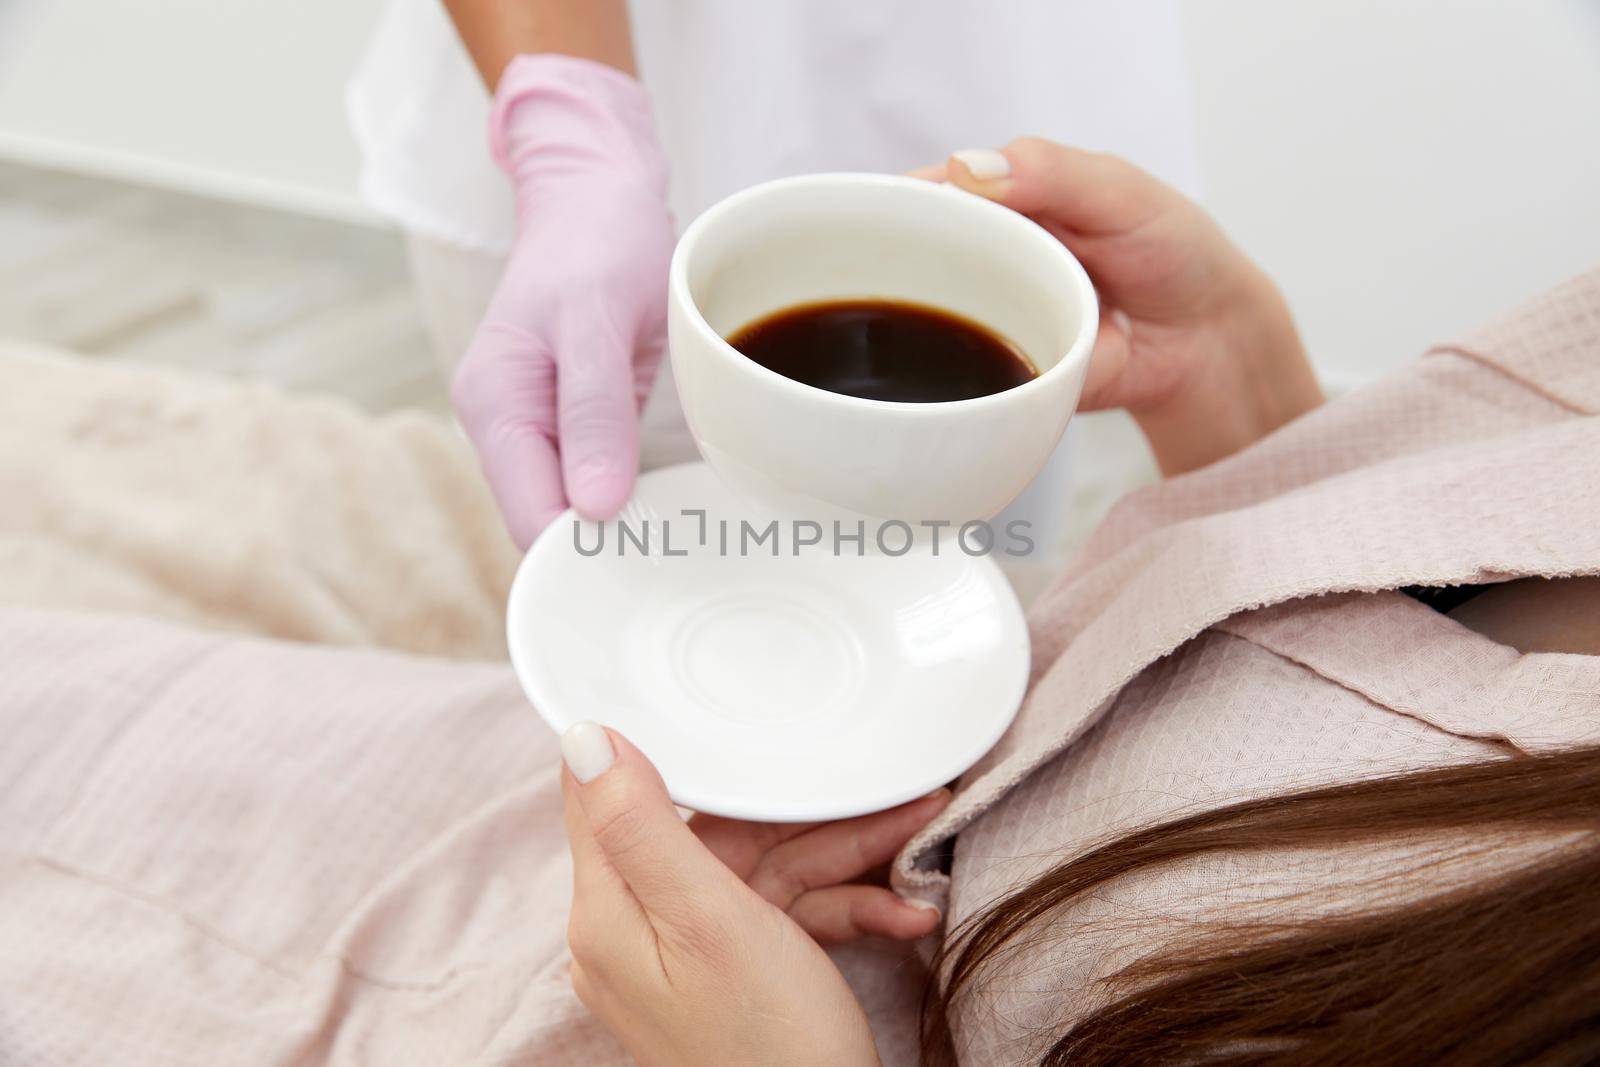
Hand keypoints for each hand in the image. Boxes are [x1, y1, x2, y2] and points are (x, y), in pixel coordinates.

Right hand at [452, 55, 675, 547]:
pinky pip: (593, 480)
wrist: (597, 194)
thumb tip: (593, 509)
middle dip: (604, 551)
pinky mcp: (571, 422)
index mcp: (495, 406)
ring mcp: (536, 426)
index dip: (582, 555)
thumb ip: (594, 413)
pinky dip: (627, 497)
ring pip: (573, 509)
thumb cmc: (598, 243)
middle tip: (680, 560)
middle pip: (548, 525)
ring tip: (682, 540)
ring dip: (619, 528)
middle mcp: (505, 426)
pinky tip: (669, 509)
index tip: (648, 567)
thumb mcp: (598, 321)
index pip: (530, 520)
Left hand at [559, 722, 949, 1066]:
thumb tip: (581, 735)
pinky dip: (847, 908)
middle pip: (721, 833)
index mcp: (611, 912)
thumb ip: (642, 826)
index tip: (718, 705)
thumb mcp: (707, 921)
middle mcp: (640, 930)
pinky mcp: (739, 976)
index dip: (670, 748)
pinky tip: (906, 913)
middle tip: (890, 791)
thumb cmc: (767, 1051)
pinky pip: (790, 916)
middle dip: (812, 813)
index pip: (618, 796)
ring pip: (769, 870)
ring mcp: (692, 956)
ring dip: (850, 856)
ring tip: (920, 835)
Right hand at [917, 141, 1321, 474]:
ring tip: (932, 320)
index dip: (895, 202)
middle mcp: (987, 257)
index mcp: (1007, 199)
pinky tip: (959, 368)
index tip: (873, 214)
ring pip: (931, 320)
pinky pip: (968, 379)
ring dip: (927, 323)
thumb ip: (1051, 173)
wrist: (1207, 340)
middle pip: (916, 258)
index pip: (931, 194)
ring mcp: (991, 318)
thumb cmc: (1170, 250)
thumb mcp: (1120, 193)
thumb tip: (966, 168)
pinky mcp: (1006, 375)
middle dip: (896, 265)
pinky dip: (963, 375)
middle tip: (891, 270)